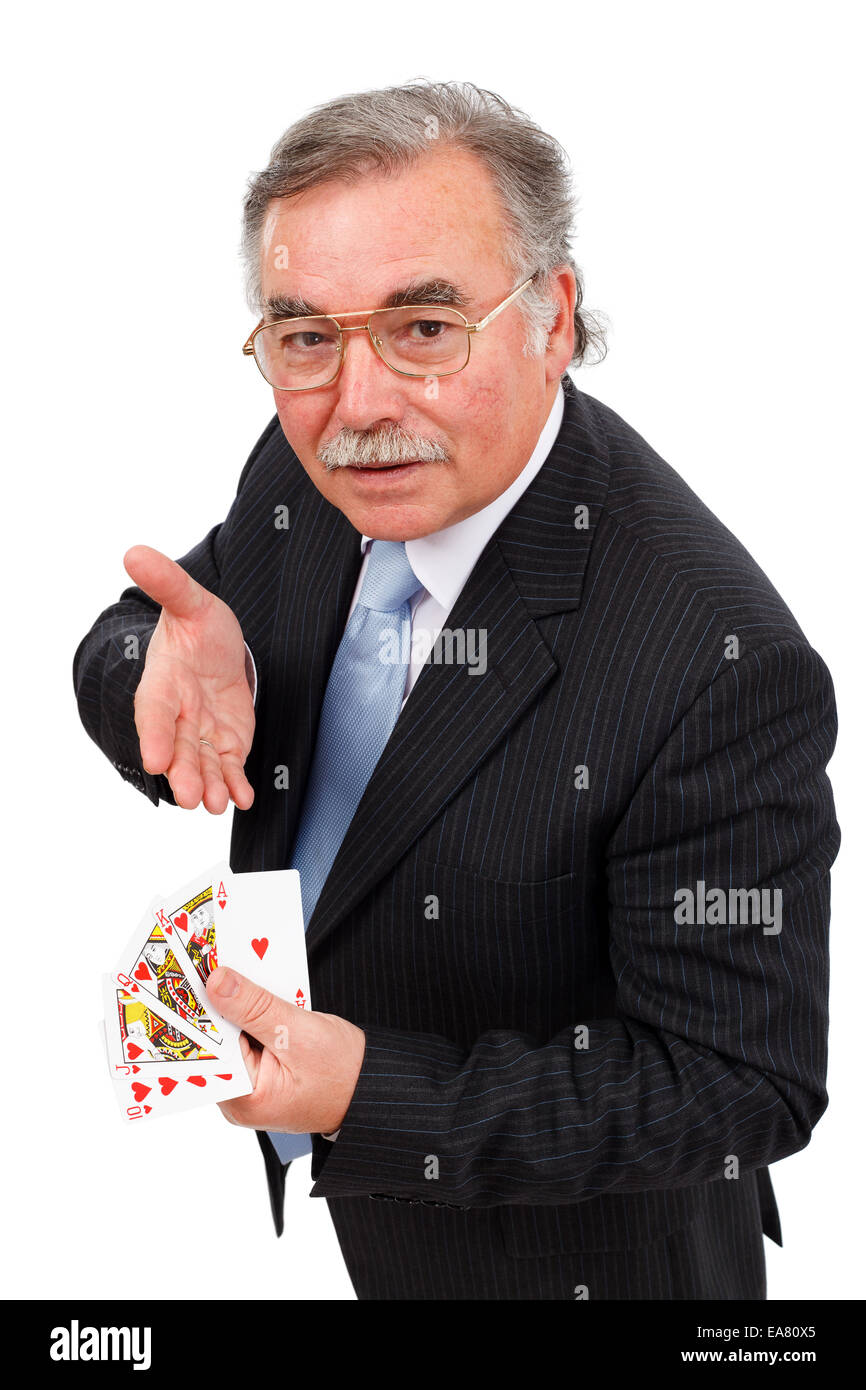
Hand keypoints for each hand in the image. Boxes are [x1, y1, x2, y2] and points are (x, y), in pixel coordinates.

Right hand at [123, 544, 255, 813]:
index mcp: (163, 682)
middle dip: (183, 773)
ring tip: (217, 804)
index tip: (154, 759)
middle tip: (190, 796)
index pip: (154, 711)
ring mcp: (201, 732)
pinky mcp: (226, 743)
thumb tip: (135, 552)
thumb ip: (167, 583)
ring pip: (202, 764)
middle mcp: (178, 714)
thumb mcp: (190, 599)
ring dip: (209, 785)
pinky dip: (236, 784)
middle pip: (177, 748)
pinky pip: (228, 767)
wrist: (220, 645)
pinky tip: (244, 799)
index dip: (154, 734)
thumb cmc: (198, 625)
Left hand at [205, 966, 365, 1134]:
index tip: (190, 975)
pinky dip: (249, 1013)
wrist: (373, 1088)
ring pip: (230, 1036)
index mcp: (243, 1099)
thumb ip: (256, 1008)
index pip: (205, 1049)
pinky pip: (245, 1037)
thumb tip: (218, 982)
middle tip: (209, 963)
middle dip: (215, 1003)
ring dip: (233, 1005)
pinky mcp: (261, 1070)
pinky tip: (250, 989)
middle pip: (215, 1041)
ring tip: (228, 970)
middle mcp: (239, 1097)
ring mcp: (250, 1085)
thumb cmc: (346, 1073)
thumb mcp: (299, 1033)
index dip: (197, 1011)